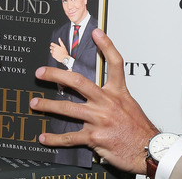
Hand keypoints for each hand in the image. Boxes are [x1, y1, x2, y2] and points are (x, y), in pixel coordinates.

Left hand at [31, 28, 158, 173]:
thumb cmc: (139, 130)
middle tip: (41, 72)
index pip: (115, 63)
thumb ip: (113, 99)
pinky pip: (70, 137)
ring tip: (34, 103)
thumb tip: (98, 98)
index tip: (96, 32)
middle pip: (78, 82)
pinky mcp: (94, 137)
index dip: (106, 45)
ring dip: (47, 105)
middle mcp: (107, 103)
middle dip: (56, 75)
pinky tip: (44, 137)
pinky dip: (54, 139)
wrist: (147, 149)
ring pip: (68, 109)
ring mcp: (99, 119)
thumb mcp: (130, 106)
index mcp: (118, 93)